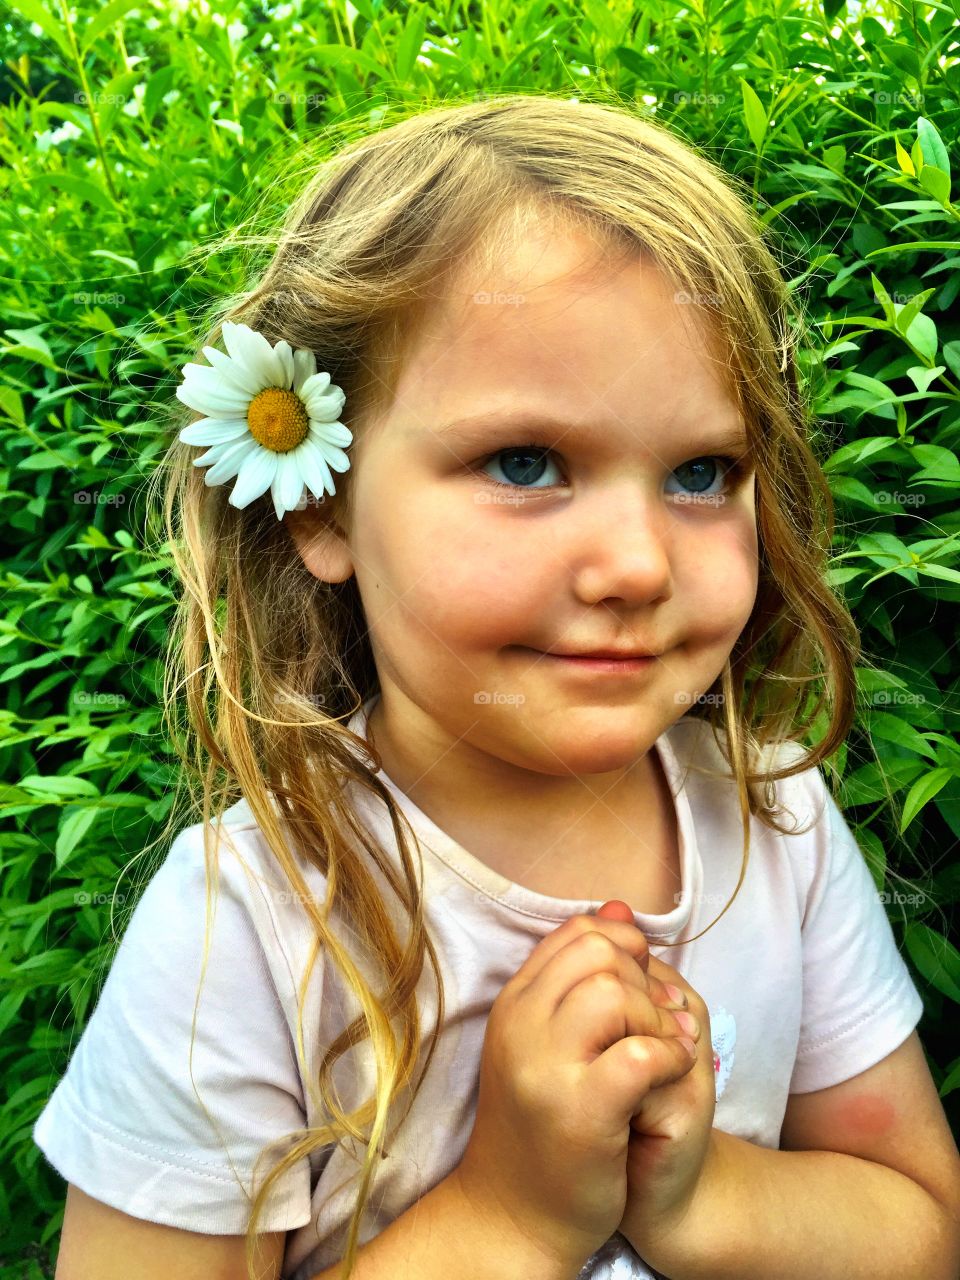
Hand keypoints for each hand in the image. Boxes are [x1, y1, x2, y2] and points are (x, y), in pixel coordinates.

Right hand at [454, 910, 698, 1273]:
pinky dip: (666, 1056)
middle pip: (598, 953)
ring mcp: (545, 1068)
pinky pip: (639, 1053)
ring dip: (655, 1018)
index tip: (640, 986)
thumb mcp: (549, 1040)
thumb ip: (581, 977)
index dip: (624, 947)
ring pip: (614, 992)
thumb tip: (622, 907)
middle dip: (642, 979)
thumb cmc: (541, 1124)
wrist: (514, 1216)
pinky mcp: (579, 1111)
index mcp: (514, 1004)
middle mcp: (520, 1026)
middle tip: (655, 1023)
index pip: (576, 934)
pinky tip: (666, 1076)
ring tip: (663, 1051)